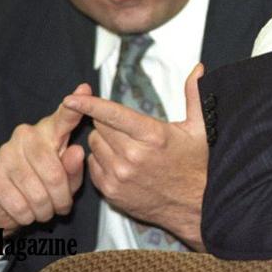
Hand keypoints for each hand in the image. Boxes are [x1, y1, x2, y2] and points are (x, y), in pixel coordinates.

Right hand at [0, 83, 89, 235]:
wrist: (3, 205)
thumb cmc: (44, 186)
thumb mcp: (68, 178)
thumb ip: (74, 166)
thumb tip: (77, 151)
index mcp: (49, 131)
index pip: (64, 117)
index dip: (75, 107)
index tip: (84, 90)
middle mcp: (26, 135)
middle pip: (54, 173)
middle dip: (62, 198)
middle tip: (62, 206)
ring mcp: (5, 153)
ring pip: (37, 193)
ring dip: (46, 210)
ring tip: (46, 210)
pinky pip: (19, 205)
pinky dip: (27, 216)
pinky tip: (27, 212)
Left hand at [62, 64, 207, 250]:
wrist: (195, 204)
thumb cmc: (196, 164)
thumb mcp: (200, 127)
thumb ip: (195, 94)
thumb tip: (199, 68)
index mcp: (152, 136)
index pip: (112, 114)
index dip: (89, 104)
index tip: (71, 98)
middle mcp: (132, 156)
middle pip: (99, 126)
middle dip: (108, 122)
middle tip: (128, 128)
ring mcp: (120, 176)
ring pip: (94, 145)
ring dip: (104, 140)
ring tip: (126, 145)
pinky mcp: (112, 191)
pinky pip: (92, 165)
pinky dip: (101, 159)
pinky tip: (119, 161)